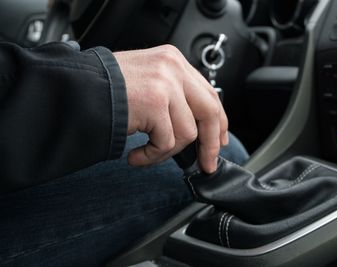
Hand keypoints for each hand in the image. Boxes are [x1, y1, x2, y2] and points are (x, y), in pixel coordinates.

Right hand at [113, 45, 228, 172]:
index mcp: (173, 61)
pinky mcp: (154, 104)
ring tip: (146, 153)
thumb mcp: (147, 82)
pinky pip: (166, 143)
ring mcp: (165, 84)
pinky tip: (135, 155)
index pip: (209, 94)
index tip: (218, 141)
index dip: (217, 122)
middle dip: (210, 143)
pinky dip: (151, 156)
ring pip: (186, 133)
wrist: (75, 89)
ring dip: (166, 151)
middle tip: (207, 163)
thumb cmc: (105, 88)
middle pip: (209, 111)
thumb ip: (172, 95)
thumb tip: (194, 125)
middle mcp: (172, 68)